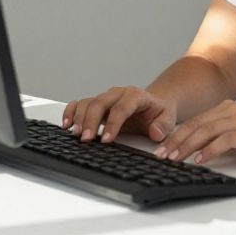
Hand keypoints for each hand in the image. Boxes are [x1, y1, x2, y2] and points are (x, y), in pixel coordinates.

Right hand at [62, 86, 176, 143]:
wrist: (154, 105)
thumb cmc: (159, 113)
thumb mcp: (168, 118)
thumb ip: (163, 125)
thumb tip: (155, 132)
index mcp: (136, 96)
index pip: (122, 107)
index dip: (113, 123)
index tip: (107, 140)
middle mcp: (118, 94)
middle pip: (100, 103)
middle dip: (92, 122)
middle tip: (87, 139)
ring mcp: (106, 98)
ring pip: (88, 103)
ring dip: (80, 119)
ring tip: (76, 135)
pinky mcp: (97, 104)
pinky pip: (80, 104)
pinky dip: (71, 112)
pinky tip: (67, 125)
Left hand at [153, 100, 235, 164]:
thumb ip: (225, 135)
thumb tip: (203, 149)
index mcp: (228, 109)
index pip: (195, 122)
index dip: (176, 135)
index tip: (162, 148)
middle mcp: (232, 110)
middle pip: (196, 125)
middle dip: (175, 140)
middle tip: (160, 155)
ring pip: (206, 131)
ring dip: (187, 146)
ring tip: (174, 159)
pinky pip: (225, 140)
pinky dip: (210, 150)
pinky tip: (200, 160)